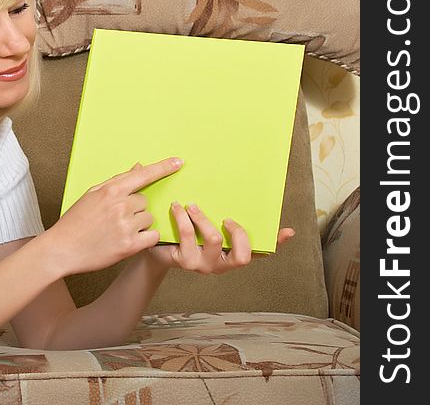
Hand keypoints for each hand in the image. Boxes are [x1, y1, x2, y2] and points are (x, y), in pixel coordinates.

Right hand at [44, 158, 182, 276]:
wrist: (62, 249)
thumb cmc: (75, 221)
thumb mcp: (92, 194)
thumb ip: (116, 181)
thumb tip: (138, 168)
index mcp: (110, 190)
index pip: (143, 175)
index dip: (163, 168)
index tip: (178, 162)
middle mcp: (120, 206)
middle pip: (145, 201)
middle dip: (135, 208)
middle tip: (116, 218)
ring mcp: (126, 226)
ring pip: (149, 218)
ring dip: (139, 224)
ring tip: (118, 230)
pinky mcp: (130, 246)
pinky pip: (153, 236)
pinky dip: (146, 238)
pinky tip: (129, 240)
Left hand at [146, 202, 295, 273]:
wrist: (153, 247)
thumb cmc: (180, 230)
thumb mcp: (197, 218)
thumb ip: (211, 204)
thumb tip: (215, 176)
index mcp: (230, 251)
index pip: (259, 251)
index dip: (274, 243)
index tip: (288, 230)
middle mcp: (221, 261)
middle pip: (243, 256)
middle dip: (238, 233)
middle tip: (226, 218)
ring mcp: (203, 264)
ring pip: (214, 241)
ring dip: (203, 219)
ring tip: (190, 205)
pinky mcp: (184, 261)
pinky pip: (187, 237)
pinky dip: (182, 218)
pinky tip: (176, 207)